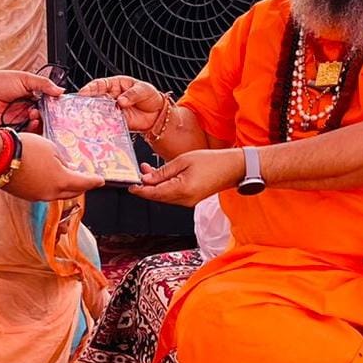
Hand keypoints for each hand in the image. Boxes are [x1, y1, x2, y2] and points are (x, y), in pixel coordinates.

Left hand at [0, 68, 64, 130]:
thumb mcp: (24, 78)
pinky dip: (28, 133)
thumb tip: (60, 90)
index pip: (46, 108)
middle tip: (42, 112)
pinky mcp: (9, 131)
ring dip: (37, 124)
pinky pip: (22, 137)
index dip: (52, 110)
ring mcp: (17, 123)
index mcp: (30, 100)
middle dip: (45, 118)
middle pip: (42, 120)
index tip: (56, 108)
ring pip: (33, 130)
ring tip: (34, 116)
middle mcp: (24, 113)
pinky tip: (28, 124)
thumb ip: (42, 84)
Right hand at [2, 132, 103, 200]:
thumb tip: (67, 167)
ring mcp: (37, 197)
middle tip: (86, 180)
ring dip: (65, 188)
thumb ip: (63, 160)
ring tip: (68, 178)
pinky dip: (51, 187)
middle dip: (81, 186)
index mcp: (62, 181)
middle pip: (72, 193)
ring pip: (58, 194)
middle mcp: (51, 193)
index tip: (101, 180)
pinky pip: (44, 193)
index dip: (94, 181)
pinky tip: (49, 179)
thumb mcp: (51, 148)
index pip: (84, 183)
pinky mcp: (26, 196)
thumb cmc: (26, 149)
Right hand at [80, 75, 165, 133]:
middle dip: (88, 102)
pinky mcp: (116, 122)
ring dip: (94, 114)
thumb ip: (132, 95)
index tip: (83, 92)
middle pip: (95, 98)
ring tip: (89, 116)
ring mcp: (112, 110)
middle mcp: (111, 97)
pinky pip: (107, 123)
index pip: (99, 85)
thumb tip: (121, 101)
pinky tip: (100, 125)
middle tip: (82, 106)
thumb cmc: (149, 96)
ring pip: (99, 111)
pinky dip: (103, 124)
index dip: (90, 88)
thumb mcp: (143, 90)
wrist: (158, 113)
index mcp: (115, 85)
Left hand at [129, 148, 244, 206]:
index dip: (140, 190)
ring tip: (149, 170)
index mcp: (182, 190)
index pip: (154, 193)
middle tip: (139, 172)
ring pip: (164, 197)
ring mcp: (188, 202)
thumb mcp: (184, 160)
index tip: (130, 185)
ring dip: (154, 186)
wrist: (233, 168)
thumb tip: (146, 179)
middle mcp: (184, 200)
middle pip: (157, 197)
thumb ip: (163, 171)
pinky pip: (172, 196)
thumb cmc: (212, 161)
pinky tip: (162, 176)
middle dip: (146, 186)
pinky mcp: (191, 200)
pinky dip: (164, 188)